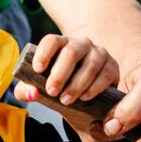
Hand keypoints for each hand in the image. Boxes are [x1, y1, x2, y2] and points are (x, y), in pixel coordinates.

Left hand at [12, 34, 126, 141]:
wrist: (85, 99)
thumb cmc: (59, 87)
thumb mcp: (41, 89)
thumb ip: (28, 90)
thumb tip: (31, 93)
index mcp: (60, 44)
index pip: (51, 41)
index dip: (44, 53)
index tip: (37, 69)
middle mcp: (80, 44)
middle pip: (71, 52)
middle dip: (60, 73)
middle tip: (51, 91)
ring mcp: (98, 53)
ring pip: (89, 65)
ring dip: (76, 84)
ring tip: (65, 100)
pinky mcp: (112, 66)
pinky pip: (104, 74)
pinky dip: (94, 87)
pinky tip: (84, 97)